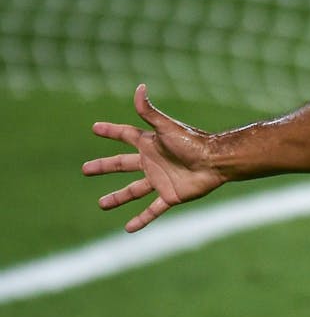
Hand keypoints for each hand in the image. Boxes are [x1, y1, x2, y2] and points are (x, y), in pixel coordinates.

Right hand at [82, 84, 225, 231]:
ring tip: (101, 204)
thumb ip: (149, 111)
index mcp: (150, 144)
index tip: (95, 128)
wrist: (216, 162)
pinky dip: (141, 220)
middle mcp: (152, 162)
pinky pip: (152, 210)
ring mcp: (160, 180)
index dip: (111, 131)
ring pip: (133, 190)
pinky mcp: (170, 196)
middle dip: (104, 166)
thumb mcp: (166, 127)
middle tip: (85, 169)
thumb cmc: (193, 142)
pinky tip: (127, 229)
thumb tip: (140, 87)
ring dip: (117, 197)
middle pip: (122, 164)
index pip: (125, 135)